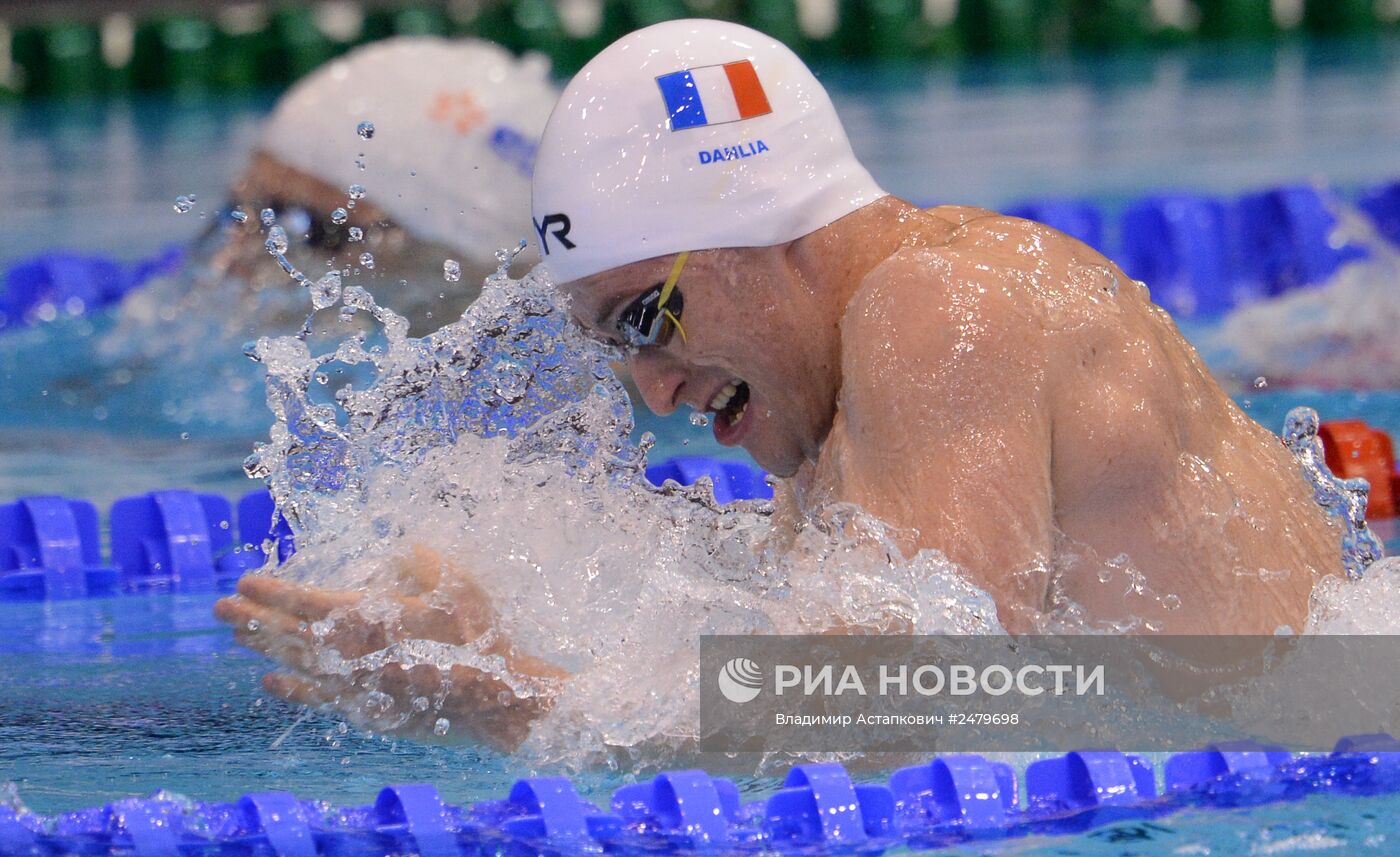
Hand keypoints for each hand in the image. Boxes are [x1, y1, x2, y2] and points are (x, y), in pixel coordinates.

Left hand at [214, 545, 564, 749]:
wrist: (495, 697)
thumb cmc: (478, 637)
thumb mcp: (458, 583)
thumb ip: (422, 562)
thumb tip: (396, 550)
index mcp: (370, 615)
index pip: (306, 599)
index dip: (273, 589)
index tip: (245, 580)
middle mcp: (352, 652)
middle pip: (288, 632)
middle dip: (251, 617)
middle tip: (219, 606)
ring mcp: (354, 684)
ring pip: (295, 663)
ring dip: (262, 647)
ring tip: (236, 635)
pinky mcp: (363, 710)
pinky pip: (314, 698)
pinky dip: (289, 689)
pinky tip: (270, 680)